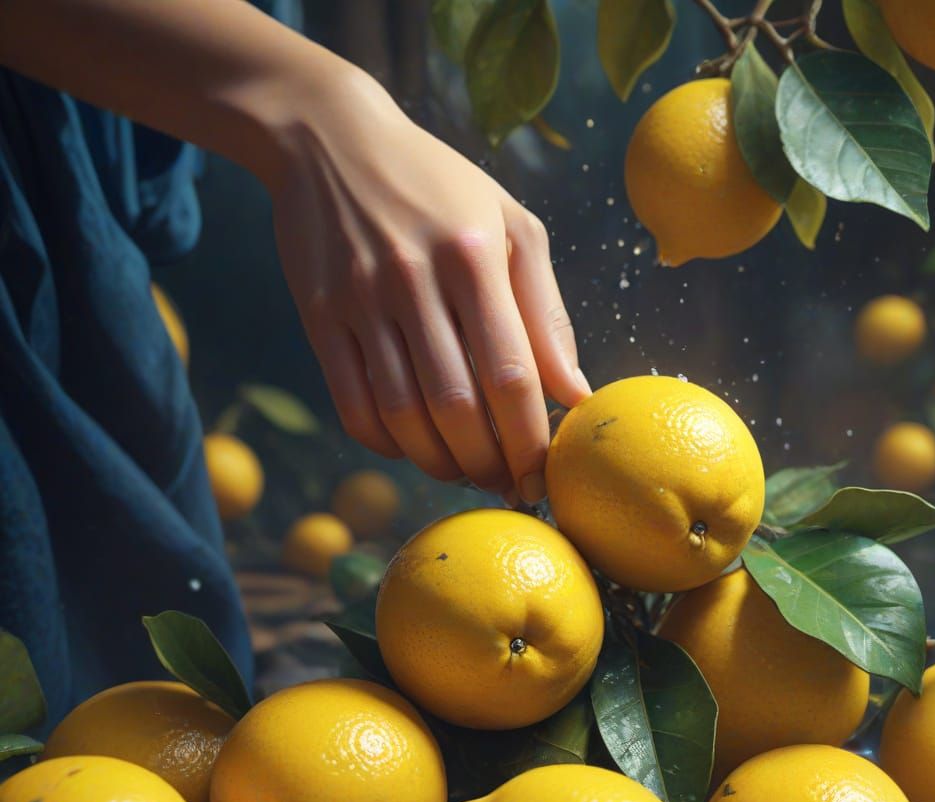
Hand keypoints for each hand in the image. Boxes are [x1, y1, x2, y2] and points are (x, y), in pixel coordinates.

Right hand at [269, 63, 589, 503]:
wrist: (331, 142)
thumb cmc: (440, 188)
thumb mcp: (510, 226)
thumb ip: (547, 310)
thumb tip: (574, 392)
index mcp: (473, 257)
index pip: (511, 373)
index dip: (530, 438)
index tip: (542, 474)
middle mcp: (414, 280)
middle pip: (456, 406)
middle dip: (488, 463)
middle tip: (506, 485)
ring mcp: (359, 301)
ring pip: (401, 413)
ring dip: (439, 462)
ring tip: (466, 473)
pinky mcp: (318, 317)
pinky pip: (352, 402)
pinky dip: (385, 442)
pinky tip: (412, 448)